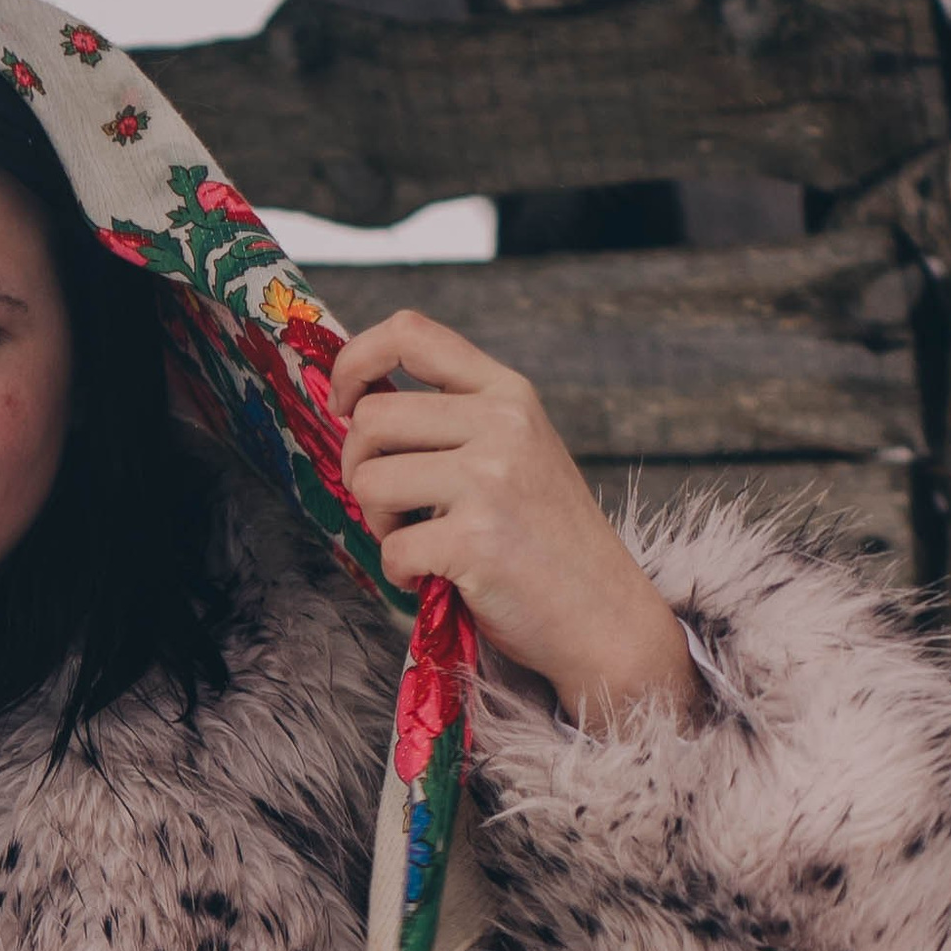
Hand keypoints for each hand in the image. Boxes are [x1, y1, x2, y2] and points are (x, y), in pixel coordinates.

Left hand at [330, 309, 697, 729]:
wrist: (606, 618)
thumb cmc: (548, 542)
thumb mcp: (518, 452)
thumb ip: (455, 420)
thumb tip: (357, 404)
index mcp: (509, 393)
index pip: (410, 332)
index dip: (355, 361)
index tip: (343, 403)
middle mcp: (503, 423)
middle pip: (370, 417)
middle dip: (359, 468)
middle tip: (392, 507)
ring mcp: (491, 479)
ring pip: (369, 480)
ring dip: (379, 523)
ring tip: (420, 544)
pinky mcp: (476, 538)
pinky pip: (391, 548)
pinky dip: (399, 574)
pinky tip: (433, 579)